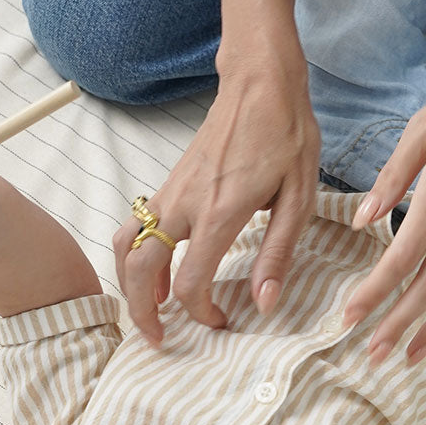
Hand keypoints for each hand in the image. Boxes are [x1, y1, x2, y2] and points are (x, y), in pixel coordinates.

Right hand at [112, 48, 319, 344]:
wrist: (261, 85)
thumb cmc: (287, 137)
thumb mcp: (299, 198)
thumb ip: (278, 252)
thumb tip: (263, 302)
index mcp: (220, 212)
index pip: (191, 281)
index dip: (201, 313)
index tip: (222, 323)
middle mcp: (185, 204)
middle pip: (139, 269)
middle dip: (142, 311)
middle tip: (158, 339)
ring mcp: (171, 191)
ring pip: (126, 245)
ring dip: (129, 283)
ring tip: (150, 310)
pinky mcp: (170, 182)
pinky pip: (135, 225)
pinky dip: (134, 254)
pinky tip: (158, 270)